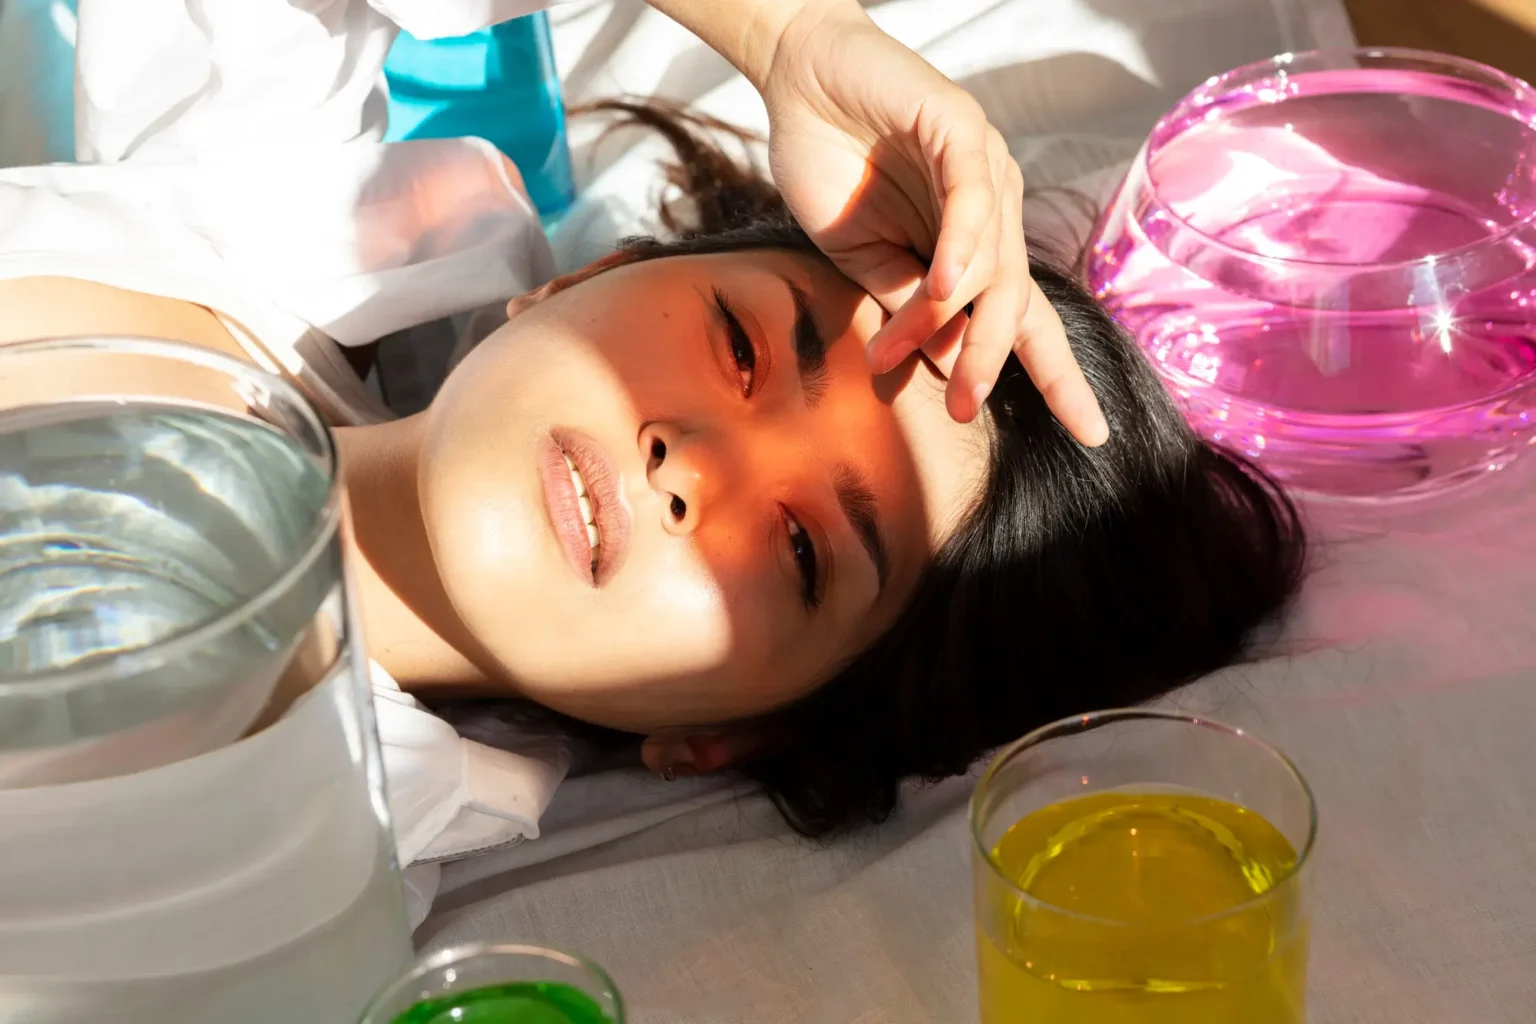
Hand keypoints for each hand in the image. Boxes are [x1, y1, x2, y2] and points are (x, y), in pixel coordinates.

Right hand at [756, 4, 1107, 441]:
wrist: (798, 80)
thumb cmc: (830, 164)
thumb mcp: (864, 257)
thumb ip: (905, 303)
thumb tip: (942, 363)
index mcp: (974, 246)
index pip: (1025, 320)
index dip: (1058, 376)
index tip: (1089, 432)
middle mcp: (994, 211)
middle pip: (1014, 301)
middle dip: (993, 360)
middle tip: (966, 409)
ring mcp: (984, 169)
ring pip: (991, 261)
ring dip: (952, 319)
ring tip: (909, 359)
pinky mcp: (961, 128)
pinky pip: (973, 197)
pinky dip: (962, 244)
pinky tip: (944, 284)